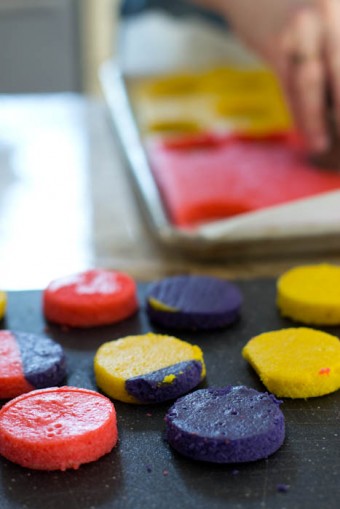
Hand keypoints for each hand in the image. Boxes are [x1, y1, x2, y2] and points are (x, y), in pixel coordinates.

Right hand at [200, 1, 339, 153]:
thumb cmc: (295, 9)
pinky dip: (298, 113)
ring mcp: (300, 28)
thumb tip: (336, 103)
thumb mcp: (325, 20)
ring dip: (319, 121)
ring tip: (322, 146)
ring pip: (312, 85)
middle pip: (339, 73)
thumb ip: (333, 55)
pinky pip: (289, 88)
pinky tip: (306, 133)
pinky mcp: (275, 43)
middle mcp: (329, 13)